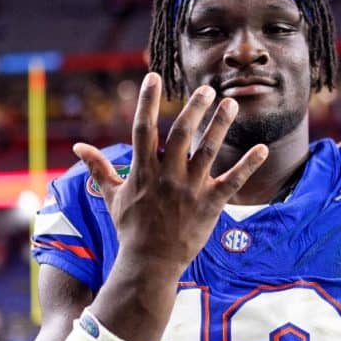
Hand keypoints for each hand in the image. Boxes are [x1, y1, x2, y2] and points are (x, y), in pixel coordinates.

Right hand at [74, 72, 267, 272]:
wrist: (150, 263)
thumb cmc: (130, 228)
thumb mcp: (111, 196)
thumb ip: (98, 168)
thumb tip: (78, 147)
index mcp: (143, 171)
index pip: (143, 128)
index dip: (147, 101)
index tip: (152, 77)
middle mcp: (168, 176)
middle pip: (182, 133)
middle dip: (195, 108)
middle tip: (207, 88)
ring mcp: (191, 189)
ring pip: (209, 150)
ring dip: (221, 125)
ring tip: (231, 103)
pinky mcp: (211, 204)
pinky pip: (233, 180)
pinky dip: (249, 164)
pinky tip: (263, 148)